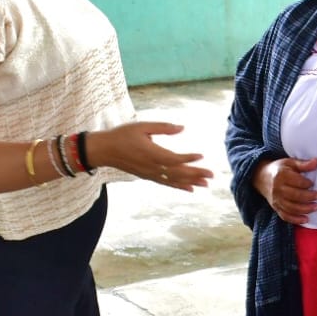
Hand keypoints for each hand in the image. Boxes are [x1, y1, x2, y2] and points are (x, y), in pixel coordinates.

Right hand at [90, 122, 213, 190]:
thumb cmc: (122, 135)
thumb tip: (182, 128)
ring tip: (206, 184)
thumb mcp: (143, 126)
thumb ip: (163, 127)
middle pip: (178, 173)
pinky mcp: (147, 176)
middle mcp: (152, 167)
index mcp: (152, 153)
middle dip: (196, 174)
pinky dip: (179, 186)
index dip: (188, 159)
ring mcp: (150, 173)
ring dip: (191, 182)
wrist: (104, 150)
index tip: (202, 156)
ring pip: (174, 180)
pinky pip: (166, 183)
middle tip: (212, 175)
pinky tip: (190, 189)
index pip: (174, 159)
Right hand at [253, 156, 316, 223]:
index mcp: (281, 176)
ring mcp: (276, 200)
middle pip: (295, 196)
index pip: (297, 182)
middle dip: (309, 197)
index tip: (313, 184)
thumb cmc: (279, 169)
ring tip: (316, 207)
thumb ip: (303, 164)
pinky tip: (306, 219)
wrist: (261, 178)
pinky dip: (296, 220)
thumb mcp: (290, 163)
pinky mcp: (276, 208)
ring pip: (292, 208)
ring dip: (305, 209)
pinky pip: (285, 216)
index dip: (307, 183)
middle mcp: (277, 189)